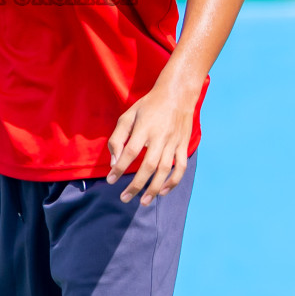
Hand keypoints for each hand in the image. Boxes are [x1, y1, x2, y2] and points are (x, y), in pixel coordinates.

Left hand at [106, 77, 195, 205]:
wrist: (177, 94)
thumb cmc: (148, 106)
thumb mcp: (128, 116)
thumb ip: (118, 138)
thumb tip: (114, 162)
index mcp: (144, 127)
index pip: (130, 152)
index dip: (120, 168)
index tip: (111, 180)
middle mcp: (160, 136)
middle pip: (148, 166)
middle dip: (136, 185)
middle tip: (124, 198)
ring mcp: (174, 142)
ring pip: (165, 170)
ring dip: (153, 188)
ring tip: (143, 202)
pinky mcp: (183, 145)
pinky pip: (181, 168)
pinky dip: (173, 182)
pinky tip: (162, 192)